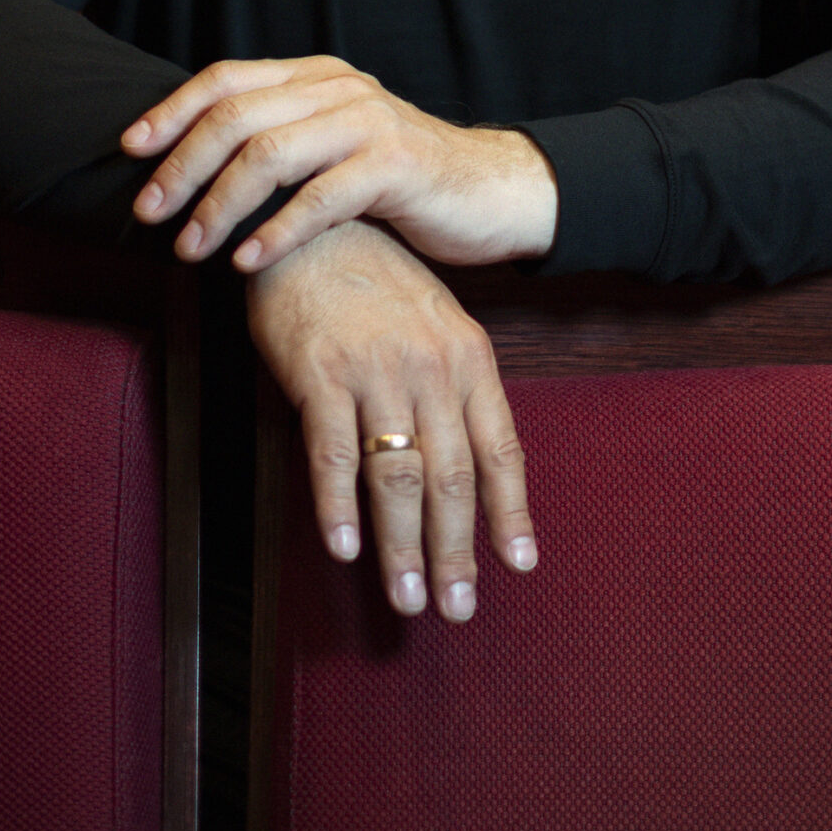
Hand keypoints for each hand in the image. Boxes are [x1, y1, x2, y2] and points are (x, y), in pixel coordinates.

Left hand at [123, 53, 556, 273]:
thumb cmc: (397, 180)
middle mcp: (338, 88)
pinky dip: (276, 231)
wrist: (491, 191)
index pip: (227, 79)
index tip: (129, 150)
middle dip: (182, 167)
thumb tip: (188, 167)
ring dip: (219, 205)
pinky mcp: (396, 166)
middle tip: (149, 213)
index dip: (172, 111)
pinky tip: (247, 261)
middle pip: (236, 117)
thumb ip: (278, 140)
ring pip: (270, 156)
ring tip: (189, 248)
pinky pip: (320, 198)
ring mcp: (368, 123)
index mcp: (316, 76)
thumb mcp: (333, 145)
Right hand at [245, 221, 536, 621]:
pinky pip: (333, 452)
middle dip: (456, 550)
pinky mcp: (320, 374)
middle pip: (451, 477)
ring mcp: (376, 371)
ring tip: (406, 596)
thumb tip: (470, 461)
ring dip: (403, 546)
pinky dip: (339, 506)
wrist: (313, 223)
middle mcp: (430, 368)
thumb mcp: (435, 323)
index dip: (510, 512)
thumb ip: (453, 387)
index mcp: (468, 357)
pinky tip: (345, 547)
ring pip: (397, 476)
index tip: (518, 564)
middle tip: (455, 607)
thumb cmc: (374, 280)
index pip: (499, 450)